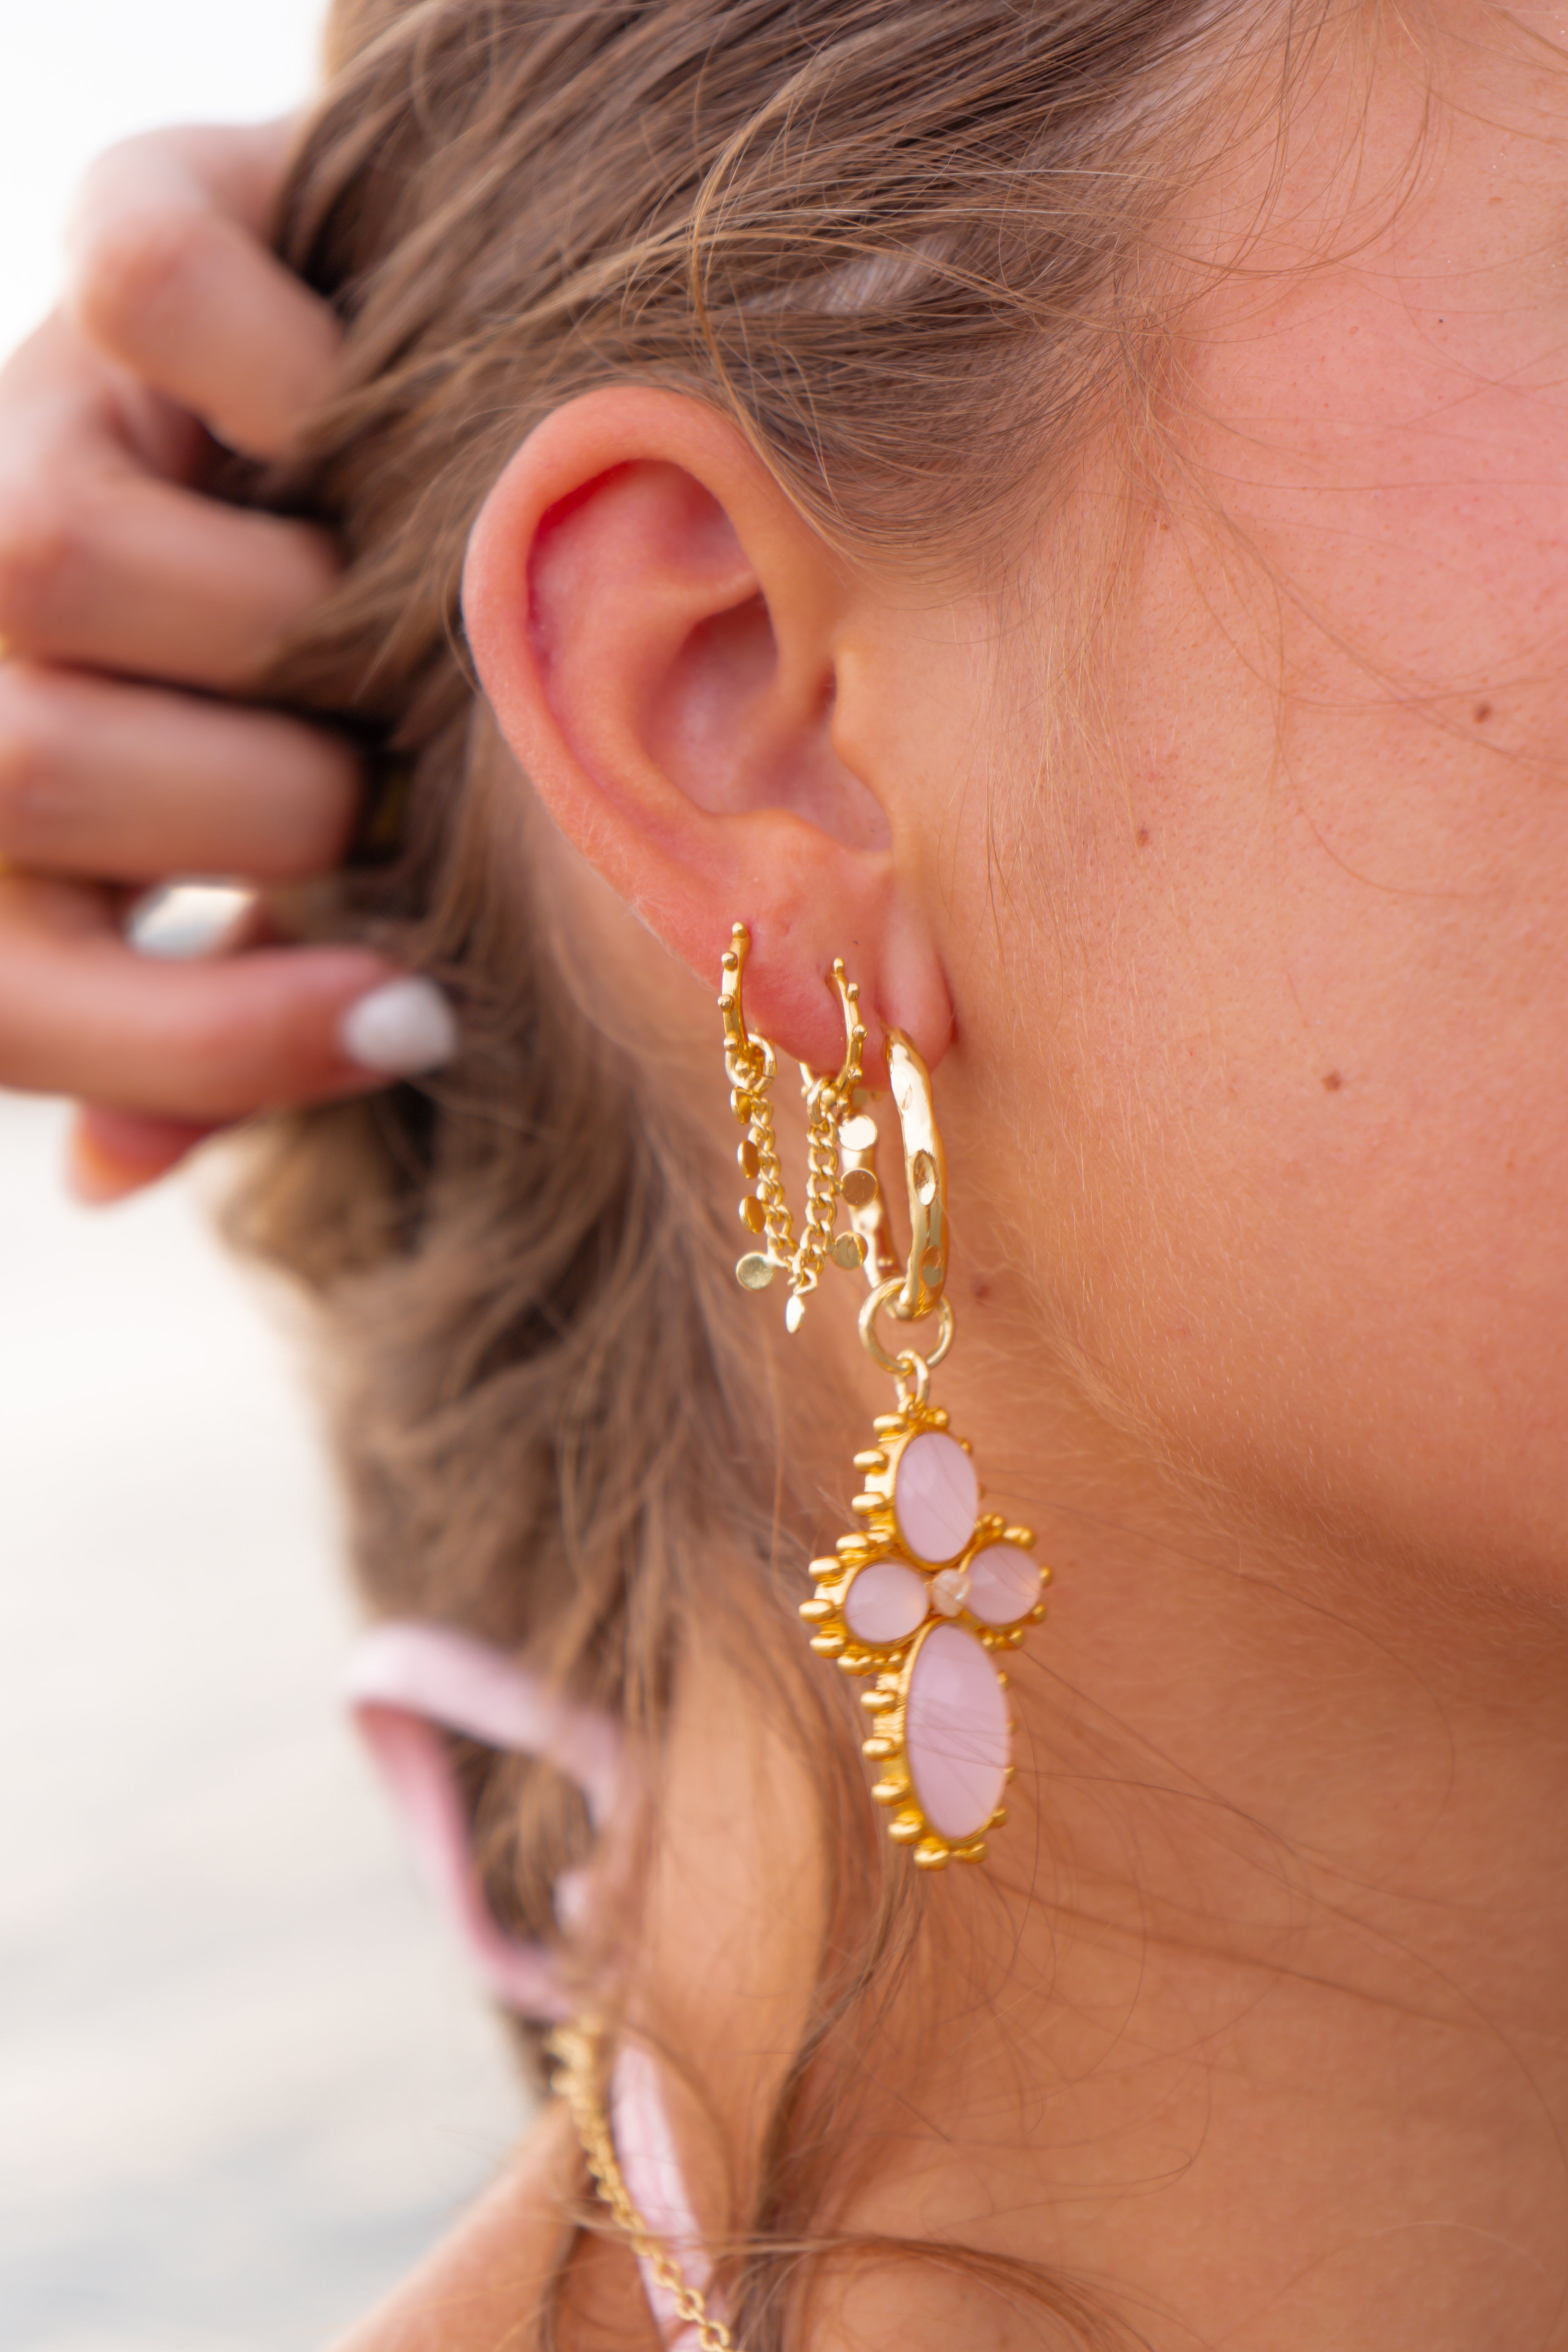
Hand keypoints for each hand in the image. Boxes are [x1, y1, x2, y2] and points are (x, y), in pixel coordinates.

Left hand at [0, 120, 452, 1202]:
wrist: (310, 447)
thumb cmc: (269, 733)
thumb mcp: (212, 887)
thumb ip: (185, 1026)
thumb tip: (110, 1173)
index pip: (21, 998)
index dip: (225, 1046)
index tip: (412, 1023)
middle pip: (35, 763)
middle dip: (270, 808)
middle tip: (382, 777)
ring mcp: (21, 422)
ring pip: (58, 545)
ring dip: (274, 615)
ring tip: (373, 612)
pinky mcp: (119, 247)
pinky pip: (143, 282)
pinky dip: (253, 349)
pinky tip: (339, 416)